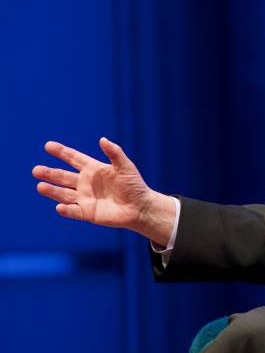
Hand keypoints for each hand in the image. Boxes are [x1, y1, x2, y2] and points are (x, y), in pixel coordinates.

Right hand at [32, 138, 176, 245]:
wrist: (141, 207)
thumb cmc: (134, 185)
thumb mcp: (125, 166)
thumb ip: (114, 153)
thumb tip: (102, 139)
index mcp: (93, 169)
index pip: (73, 159)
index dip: (61, 152)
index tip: (48, 146)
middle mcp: (85, 183)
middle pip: (63, 177)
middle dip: (49, 173)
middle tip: (36, 170)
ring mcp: (84, 198)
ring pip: (63, 194)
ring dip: (52, 191)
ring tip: (40, 186)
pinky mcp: (87, 212)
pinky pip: (74, 211)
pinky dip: (67, 210)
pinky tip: (60, 207)